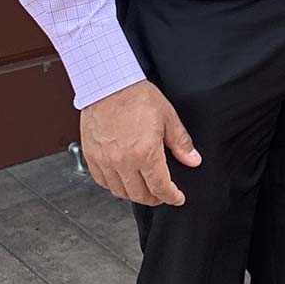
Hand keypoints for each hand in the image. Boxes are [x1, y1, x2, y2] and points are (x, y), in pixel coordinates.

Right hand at [79, 80, 200, 205]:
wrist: (107, 84)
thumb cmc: (136, 96)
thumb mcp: (168, 117)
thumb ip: (181, 143)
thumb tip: (193, 160)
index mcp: (145, 153)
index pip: (160, 187)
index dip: (171, 197)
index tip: (177, 198)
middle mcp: (122, 161)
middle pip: (139, 195)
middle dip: (154, 199)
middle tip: (162, 195)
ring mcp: (104, 160)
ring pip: (119, 191)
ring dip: (134, 194)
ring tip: (144, 189)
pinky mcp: (91, 156)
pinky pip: (102, 181)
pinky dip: (113, 186)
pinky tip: (122, 180)